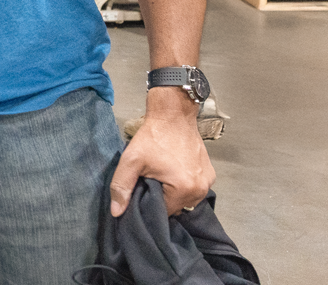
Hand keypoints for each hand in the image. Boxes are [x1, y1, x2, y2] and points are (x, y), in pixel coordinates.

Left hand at [109, 90, 214, 216]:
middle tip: (150, 182)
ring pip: (185, 199)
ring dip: (173, 194)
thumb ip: (121, 186)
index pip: (164, 213)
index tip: (141, 192)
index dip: (150, 205)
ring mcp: (208, 181)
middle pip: (176, 207)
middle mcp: (201, 189)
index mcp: (184, 188)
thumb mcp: (131, 160)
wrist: (173, 114)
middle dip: (162, 200)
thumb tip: (116, 212)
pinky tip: (172, 173)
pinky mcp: (210, 174)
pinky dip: (183, 186)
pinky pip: (193, 189)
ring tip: (161, 178)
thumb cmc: (153, 136)